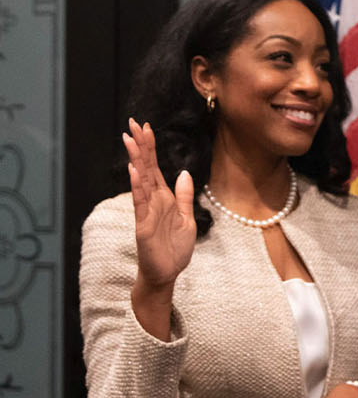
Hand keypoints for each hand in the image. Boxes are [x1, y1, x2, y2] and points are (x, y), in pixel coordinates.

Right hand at [122, 118, 194, 291]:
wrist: (167, 274)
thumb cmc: (174, 249)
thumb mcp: (187, 218)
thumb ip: (184, 196)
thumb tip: (183, 172)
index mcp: (164, 198)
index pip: (155, 167)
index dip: (151, 147)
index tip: (145, 127)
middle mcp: (153, 201)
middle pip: (145, 168)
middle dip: (140, 146)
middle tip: (132, 123)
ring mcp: (146, 212)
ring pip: (141, 181)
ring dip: (136, 160)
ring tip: (130, 140)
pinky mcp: (143, 225)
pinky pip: (140, 203)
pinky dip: (137, 186)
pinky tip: (134, 171)